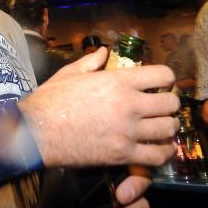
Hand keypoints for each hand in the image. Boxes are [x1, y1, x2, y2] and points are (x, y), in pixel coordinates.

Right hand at [20, 48, 178, 167]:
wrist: (36, 132)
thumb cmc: (50, 100)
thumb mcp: (69, 73)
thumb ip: (91, 62)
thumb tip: (103, 51)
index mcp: (118, 81)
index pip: (163, 75)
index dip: (166, 79)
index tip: (161, 85)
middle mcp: (129, 104)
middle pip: (171, 103)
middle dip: (170, 104)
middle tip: (163, 108)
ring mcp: (128, 131)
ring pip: (168, 129)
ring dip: (169, 128)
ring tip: (162, 128)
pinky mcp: (123, 155)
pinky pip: (157, 156)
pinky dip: (163, 153)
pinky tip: (160, 149)